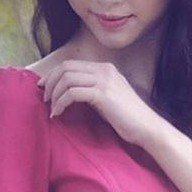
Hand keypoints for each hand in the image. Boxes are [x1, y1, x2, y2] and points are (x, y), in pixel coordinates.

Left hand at [38, 59, 163, 147]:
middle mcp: (104, 70)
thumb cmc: (127, 118)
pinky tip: (58, 113)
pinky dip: (60, 103)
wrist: (147, 127)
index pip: (71, 64)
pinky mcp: (102, 94)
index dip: (53, 74)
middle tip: (44, 99)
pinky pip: (72, 93)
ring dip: (54, 94)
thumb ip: (91, 90)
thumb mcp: (108, 98)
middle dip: (50, 82)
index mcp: (104, 68)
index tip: (44, 88)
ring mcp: (104, 80)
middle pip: (65, 67)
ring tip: (52, 109)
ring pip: (67, 78)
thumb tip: (68, 93)